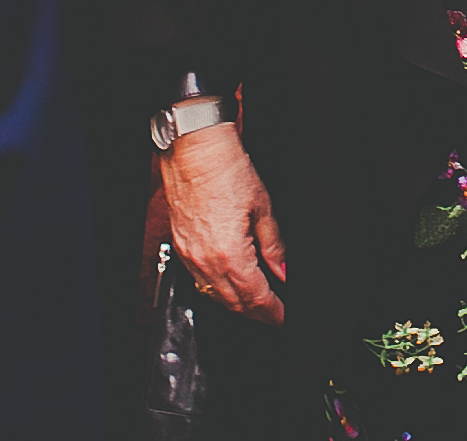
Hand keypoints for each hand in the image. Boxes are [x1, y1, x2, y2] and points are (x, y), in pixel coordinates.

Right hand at [159, 124, 287, 324]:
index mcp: (230, 255)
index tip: (285, 317)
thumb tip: (283, 271)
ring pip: (216, 295)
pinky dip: (219, 287)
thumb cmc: (225, 170)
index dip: (275, 312)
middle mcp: (206, 262)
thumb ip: (274, 246)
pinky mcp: (181, 248)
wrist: (194, 150)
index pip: (256, 298)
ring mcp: (190, 257)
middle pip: (235, 303)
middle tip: (276, 313)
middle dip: (258, 313)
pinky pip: (201, 280)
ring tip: (258, 301)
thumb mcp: (263, 208)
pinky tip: (232, 282)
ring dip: (238, 303)